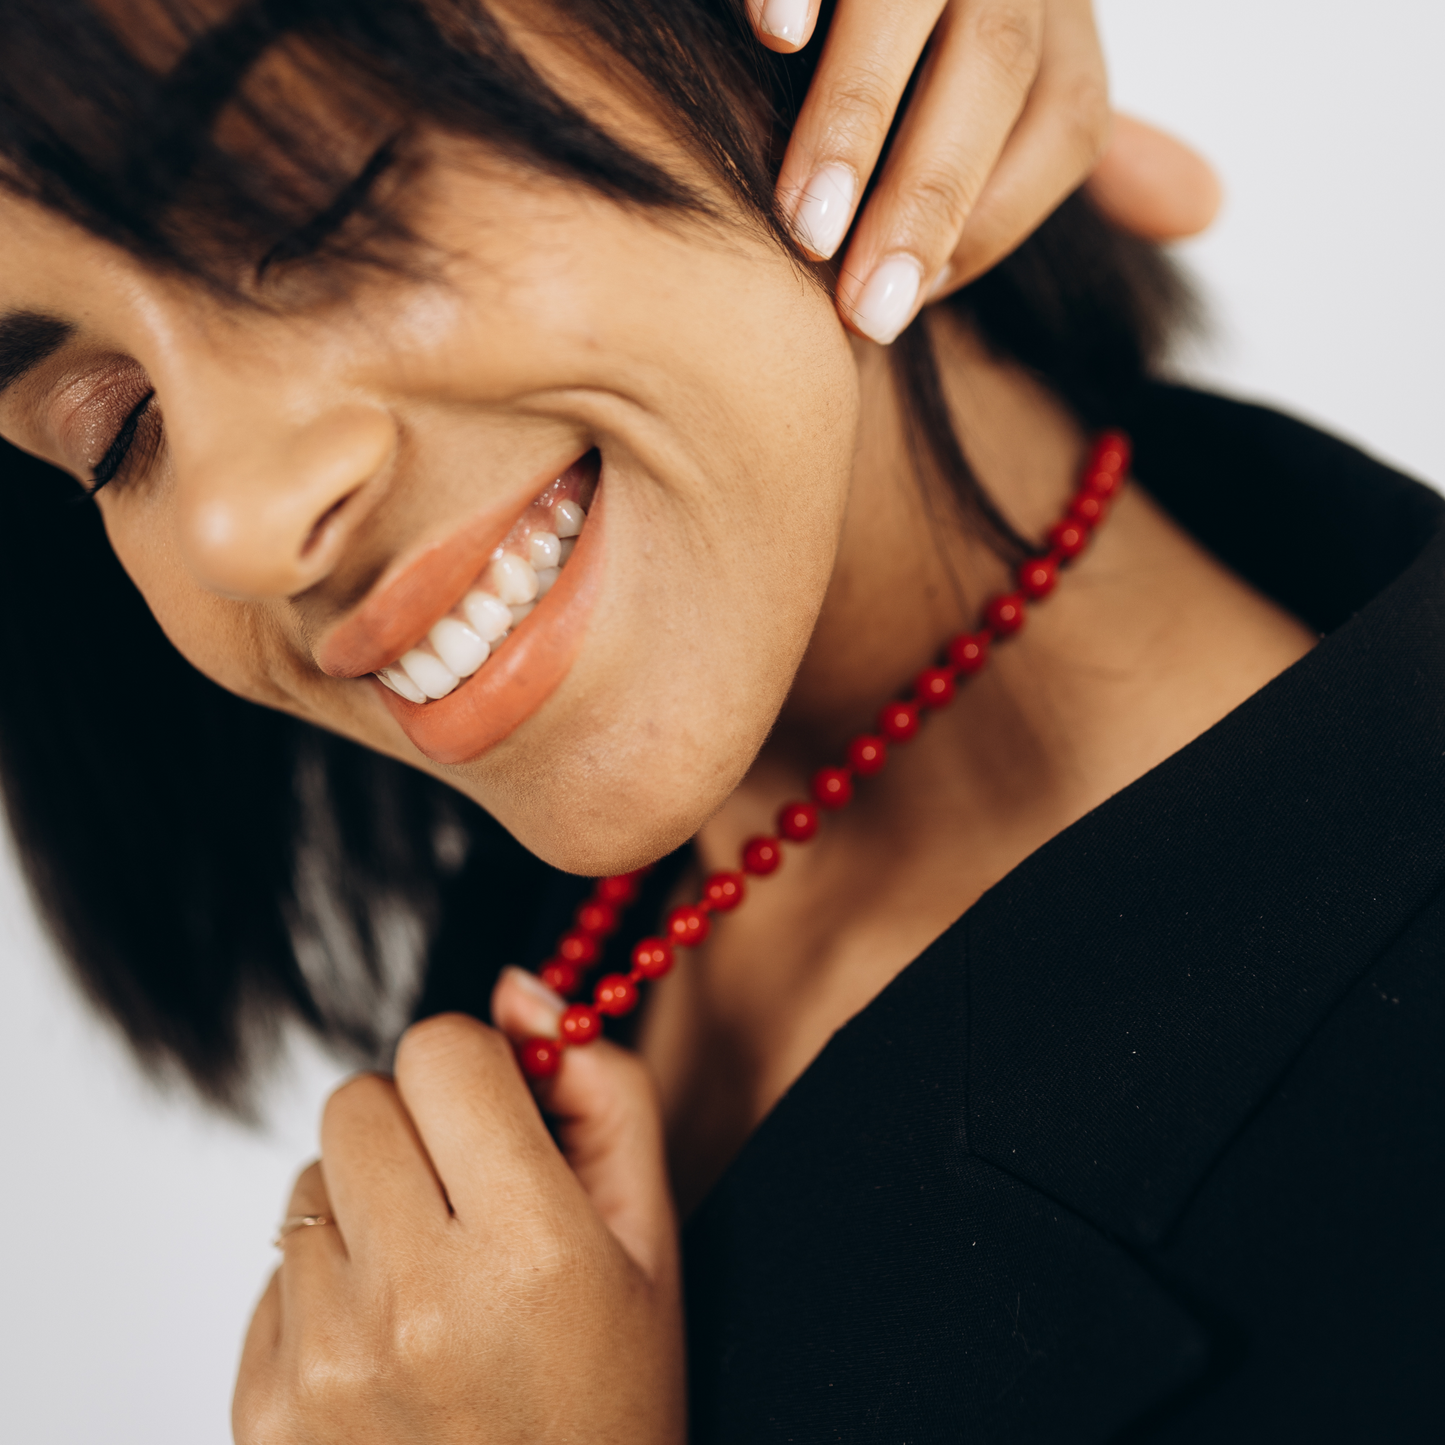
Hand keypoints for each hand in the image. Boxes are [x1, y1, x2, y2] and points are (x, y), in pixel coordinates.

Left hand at [234, 972, 682, 1444]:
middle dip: (415, 1124)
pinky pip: (273, 1267)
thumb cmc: (608, 1401)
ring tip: (431, 1285)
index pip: (442, 1050)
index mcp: (528, 1248)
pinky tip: (388, 1344)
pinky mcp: (263, 1405)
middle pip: (361, 1098)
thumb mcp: (650, 1242)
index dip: (476, 1067)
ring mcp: (325, 1359)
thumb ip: (605, 1091)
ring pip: (310, 1177)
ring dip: (366, 1204)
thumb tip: (516, 991)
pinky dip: (327, 1283)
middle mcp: (414, 1301)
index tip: (499, 1113)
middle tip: (466, 1200)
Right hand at [749, 0, 1220, 342]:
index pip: (1068, 118)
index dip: (1001, 222)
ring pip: (907, 2)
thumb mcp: (1029, 61)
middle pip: (995, 68)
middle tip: (865, 310)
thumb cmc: (938, 21)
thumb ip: (1079, 138)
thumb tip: (1202, 208)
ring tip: (806, 228)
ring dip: (856, 119)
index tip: (915, 305)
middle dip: (929, 196)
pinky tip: (774, 39)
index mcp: (1055, 5)